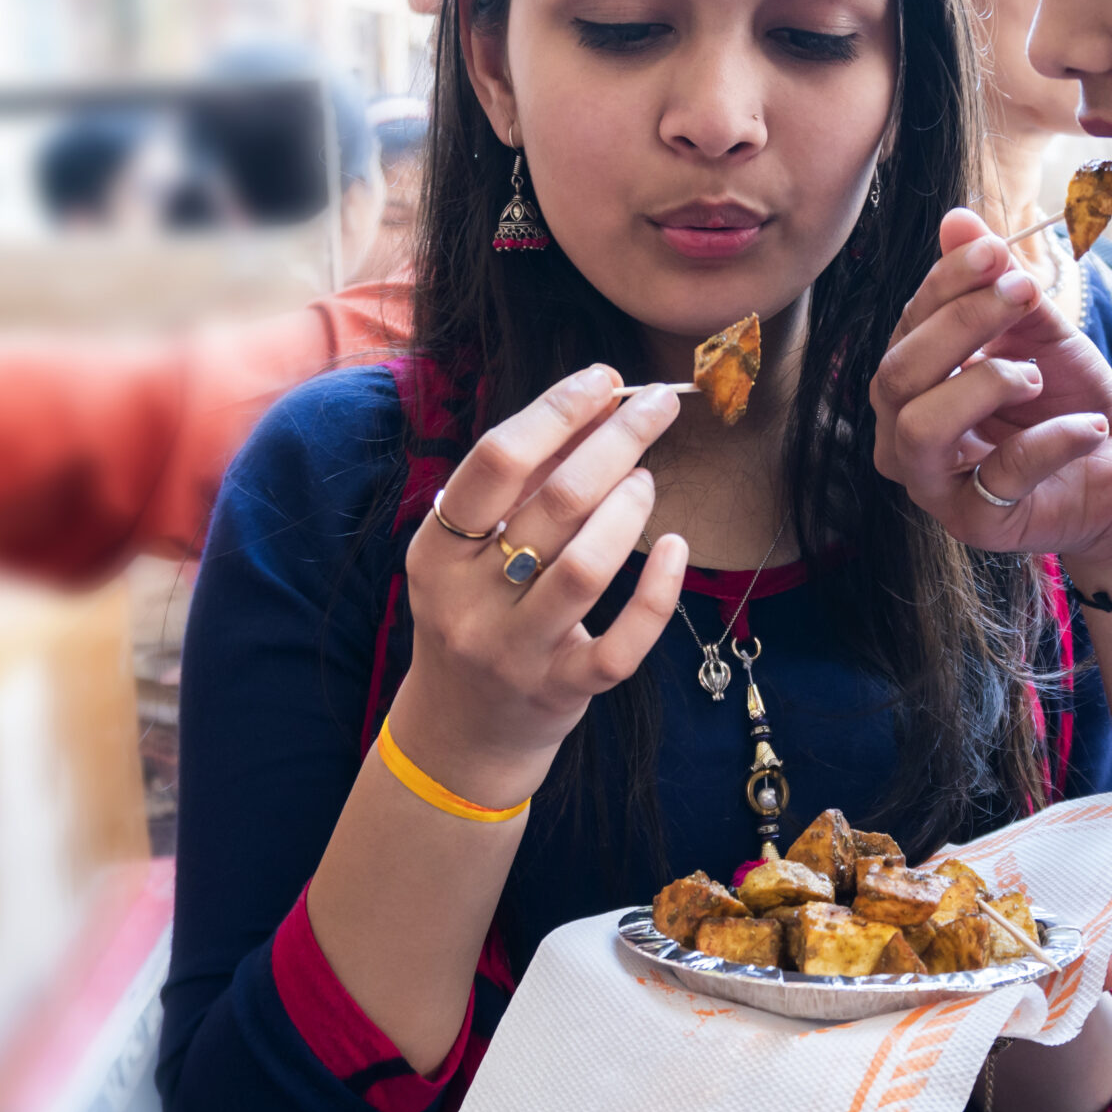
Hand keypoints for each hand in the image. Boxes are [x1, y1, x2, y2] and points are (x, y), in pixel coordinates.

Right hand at [387, 367, 687, 806]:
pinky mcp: (562, 691)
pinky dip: (659, 591)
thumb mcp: (467, 553)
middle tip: (657, 406)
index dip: (556, 411)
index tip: (604, 379)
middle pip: (554, 503)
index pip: (495, 462)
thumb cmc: (476, 616)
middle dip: (616, 442)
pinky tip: (677, 548)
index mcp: (435, 552)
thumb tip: (594, 403)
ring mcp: (515, 651)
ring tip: (646, 480)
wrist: (461, 732)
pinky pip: (622, 643)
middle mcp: (468, 602)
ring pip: (586, 568)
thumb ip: (519, 485)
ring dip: (630, 509)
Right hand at [871, 209, 1111, 583]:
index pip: (904, 329)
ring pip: (920, 428)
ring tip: (1038, 375)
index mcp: (913, 387)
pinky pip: (1002, 472)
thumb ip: (997, 285)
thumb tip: (956, 219)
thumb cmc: (1067, 402)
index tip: (996, 253)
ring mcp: (936, 487)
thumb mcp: (1038, 334)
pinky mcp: (979, 524)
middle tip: (1025, 294)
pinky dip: (1054, 438)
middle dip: (961, 324)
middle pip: (895, 375)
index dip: (945, 284)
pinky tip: (1092, 425)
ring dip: (986, 384)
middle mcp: (906, 437)